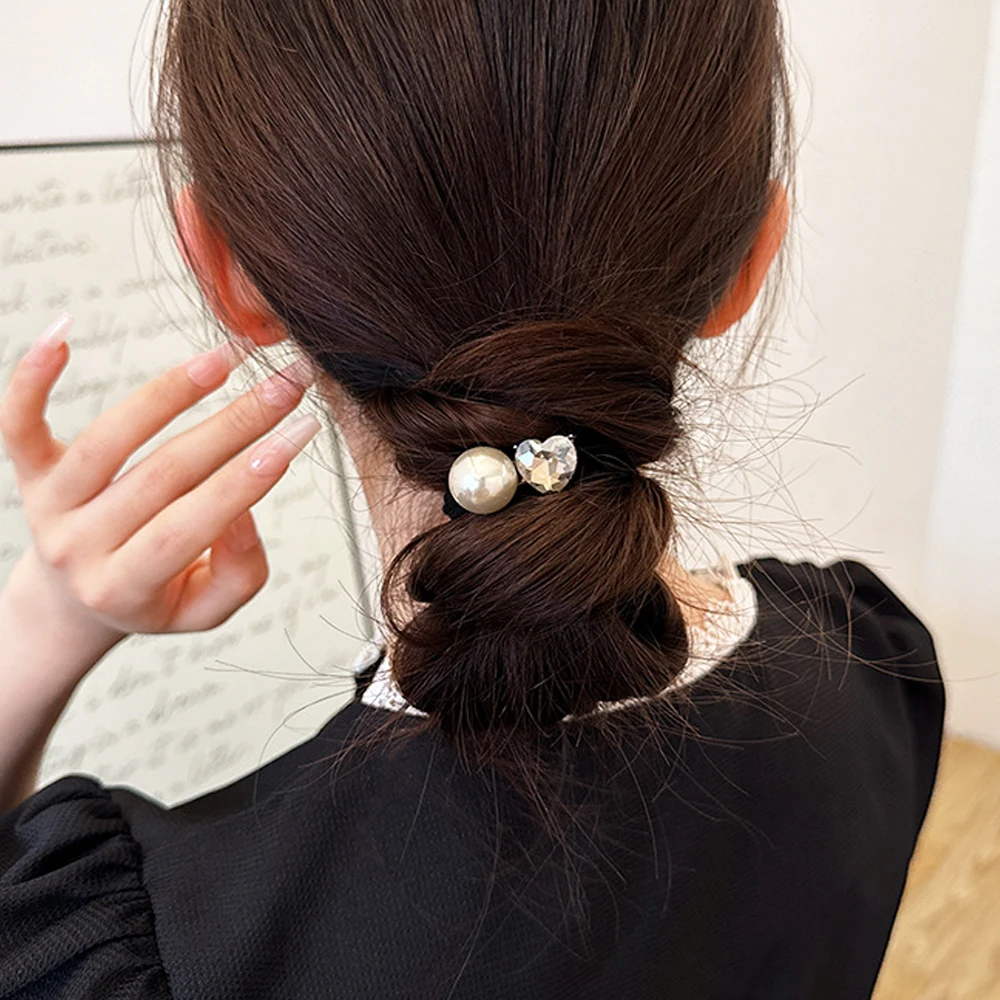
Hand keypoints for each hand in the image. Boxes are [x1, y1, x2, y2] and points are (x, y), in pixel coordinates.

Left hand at [0, 313, 320, 665]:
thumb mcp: (206, 608)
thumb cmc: (156, 596)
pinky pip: (19, 423)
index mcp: (125, 588)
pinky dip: (33, 377)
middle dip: (235, 425)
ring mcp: (48, 507)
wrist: (72, 601)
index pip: (193, 525)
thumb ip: (238, 569)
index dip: (249, 479)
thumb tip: (242, 508)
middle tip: (287, 385)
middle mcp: (78, 549)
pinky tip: (64, 332)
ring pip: (108, 440)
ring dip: (171, 392)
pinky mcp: (29, 474)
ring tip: (226, 358)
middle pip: (163, 475)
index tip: (300, 433)